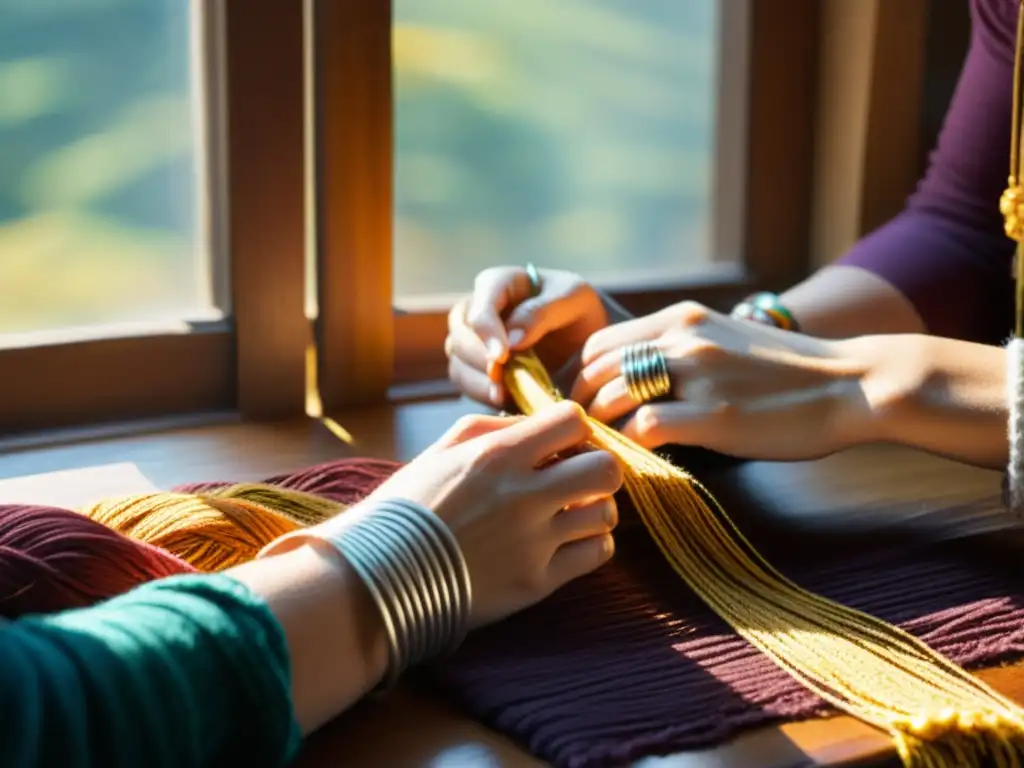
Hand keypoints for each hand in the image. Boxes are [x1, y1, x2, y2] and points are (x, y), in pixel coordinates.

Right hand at [366, 401, 622, 628]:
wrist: (378, 576)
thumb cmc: (407, 507)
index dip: (573, 430)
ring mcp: (533, 542)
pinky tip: (566, 541)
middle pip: (606, 469)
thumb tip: (540, 426)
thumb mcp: (443, 449)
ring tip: (568, 513)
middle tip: (576, 479)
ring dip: (594, 508)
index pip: (574, 421)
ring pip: (607, 514)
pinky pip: (597, 554)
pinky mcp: (536, 582)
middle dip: (597, 468)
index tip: (559, 445)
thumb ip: (496, 429)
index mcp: (498, 456)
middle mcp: (523, 496)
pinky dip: (591, 544)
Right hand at [445, 266, 608, 407]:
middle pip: (459, 335)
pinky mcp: (475, 367)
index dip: (487, 333)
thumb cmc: (577, 309)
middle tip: (502, 381)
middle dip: (479, 360)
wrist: (582, 337)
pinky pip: (465, 382)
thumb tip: (511, 340)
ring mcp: (472, 339)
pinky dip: (481, 394)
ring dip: (477, 381)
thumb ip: (543, 312)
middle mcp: (477, 308)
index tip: (502, 357)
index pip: (480, 307)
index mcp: (498, 283)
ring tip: (504, 395)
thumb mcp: (574, 300)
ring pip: (457, 361)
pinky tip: (504, 400)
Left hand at [570, 302, 874, 460]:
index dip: (580, 376)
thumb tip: (636, 379)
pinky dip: (631, 447)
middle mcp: (683, 337)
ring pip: (612, 396)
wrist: (853, 384)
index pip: (600, 341)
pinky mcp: (714, 413)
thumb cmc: (790, 372)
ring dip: (602, 428)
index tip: (582, 405)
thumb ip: (681, 351)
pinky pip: (644, 428)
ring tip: (606, 451)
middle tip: (582, 434)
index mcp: (682, 318)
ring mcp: (698, 374)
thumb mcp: (726, 341)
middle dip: (579, 404)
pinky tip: (639, 461)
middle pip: (596, 367)